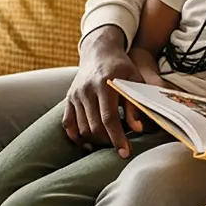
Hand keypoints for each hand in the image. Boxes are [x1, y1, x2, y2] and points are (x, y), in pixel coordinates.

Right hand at [63, 26, 144, 157]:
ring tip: (108, 142)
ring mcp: (75, 95)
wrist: (100, 52)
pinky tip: (88, 143)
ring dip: (95, 140)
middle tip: (119, 146)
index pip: (109, 118)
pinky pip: (67, 124)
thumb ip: (134, 104)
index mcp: (104, 84)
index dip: (117, 138)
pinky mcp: (68, 98)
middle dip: (107, 141)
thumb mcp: (134, 80)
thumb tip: (138, 129)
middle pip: (94, 126)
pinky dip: (76, 137)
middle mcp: (86, 90)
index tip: (125, 153)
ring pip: (81, 128)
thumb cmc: (122, 67)